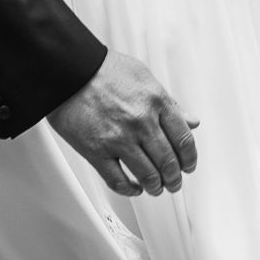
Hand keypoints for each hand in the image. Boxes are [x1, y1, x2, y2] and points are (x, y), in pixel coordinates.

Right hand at [47, 51, 198, 196]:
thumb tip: (191, 120)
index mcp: (156, 101)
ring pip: (148, 176)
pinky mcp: (96, 151)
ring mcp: (119, 138)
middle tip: (174, 182)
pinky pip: (118, 181)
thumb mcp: (144, 76)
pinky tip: (133, 188)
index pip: (184, 140)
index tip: (188, 165)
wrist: (68, 68)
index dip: (189, 159)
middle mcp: (140, 122)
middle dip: (174, 178)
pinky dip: (130, 190)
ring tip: (156, 187)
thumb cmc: (103, 69)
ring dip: (156, 187)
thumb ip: (169, 102)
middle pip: (168, 162)